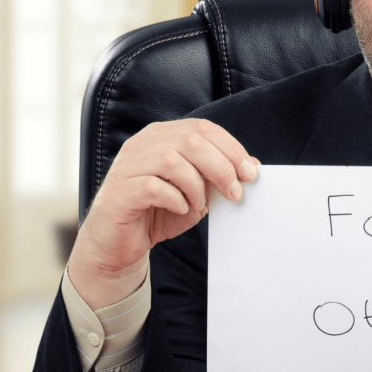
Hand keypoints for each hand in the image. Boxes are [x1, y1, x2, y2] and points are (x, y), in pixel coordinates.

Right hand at [68, 118, 258, 308]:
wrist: (120, 244)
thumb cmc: (160, 213)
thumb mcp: (198, 192)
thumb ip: (219, 176)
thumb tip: (252, 164)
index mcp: (162, 136)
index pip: (203, 128)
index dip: (231, 148)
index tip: (251, 173)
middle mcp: (142, 144)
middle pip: (191, 140)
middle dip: (221, 167)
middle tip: (234, 193)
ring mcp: (127, 165)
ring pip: (172, 161)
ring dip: (196, 186)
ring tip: (198, 204)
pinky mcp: (119, 191)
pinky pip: (153, 188)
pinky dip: (175, 200)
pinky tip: (179, 209)